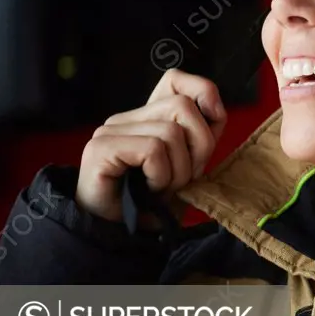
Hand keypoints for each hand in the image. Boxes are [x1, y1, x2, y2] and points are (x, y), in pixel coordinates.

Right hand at [76, 69, 226, 222]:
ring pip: (172, 131)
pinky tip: (149, 189)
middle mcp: (127, 118)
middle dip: (200, 148)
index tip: (211, 127)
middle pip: (184, 107)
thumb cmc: (157, 201)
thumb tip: (213, 105)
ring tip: (165, 186)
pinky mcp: (101, 148)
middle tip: (185, 176)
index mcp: (148, 116)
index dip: (203, 94)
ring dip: (179, 170)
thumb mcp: (193, 160)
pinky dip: (161, 175)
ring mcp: (110, 130)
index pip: (175, 79)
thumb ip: (206, 129)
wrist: (123, 236)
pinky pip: (153, 149)